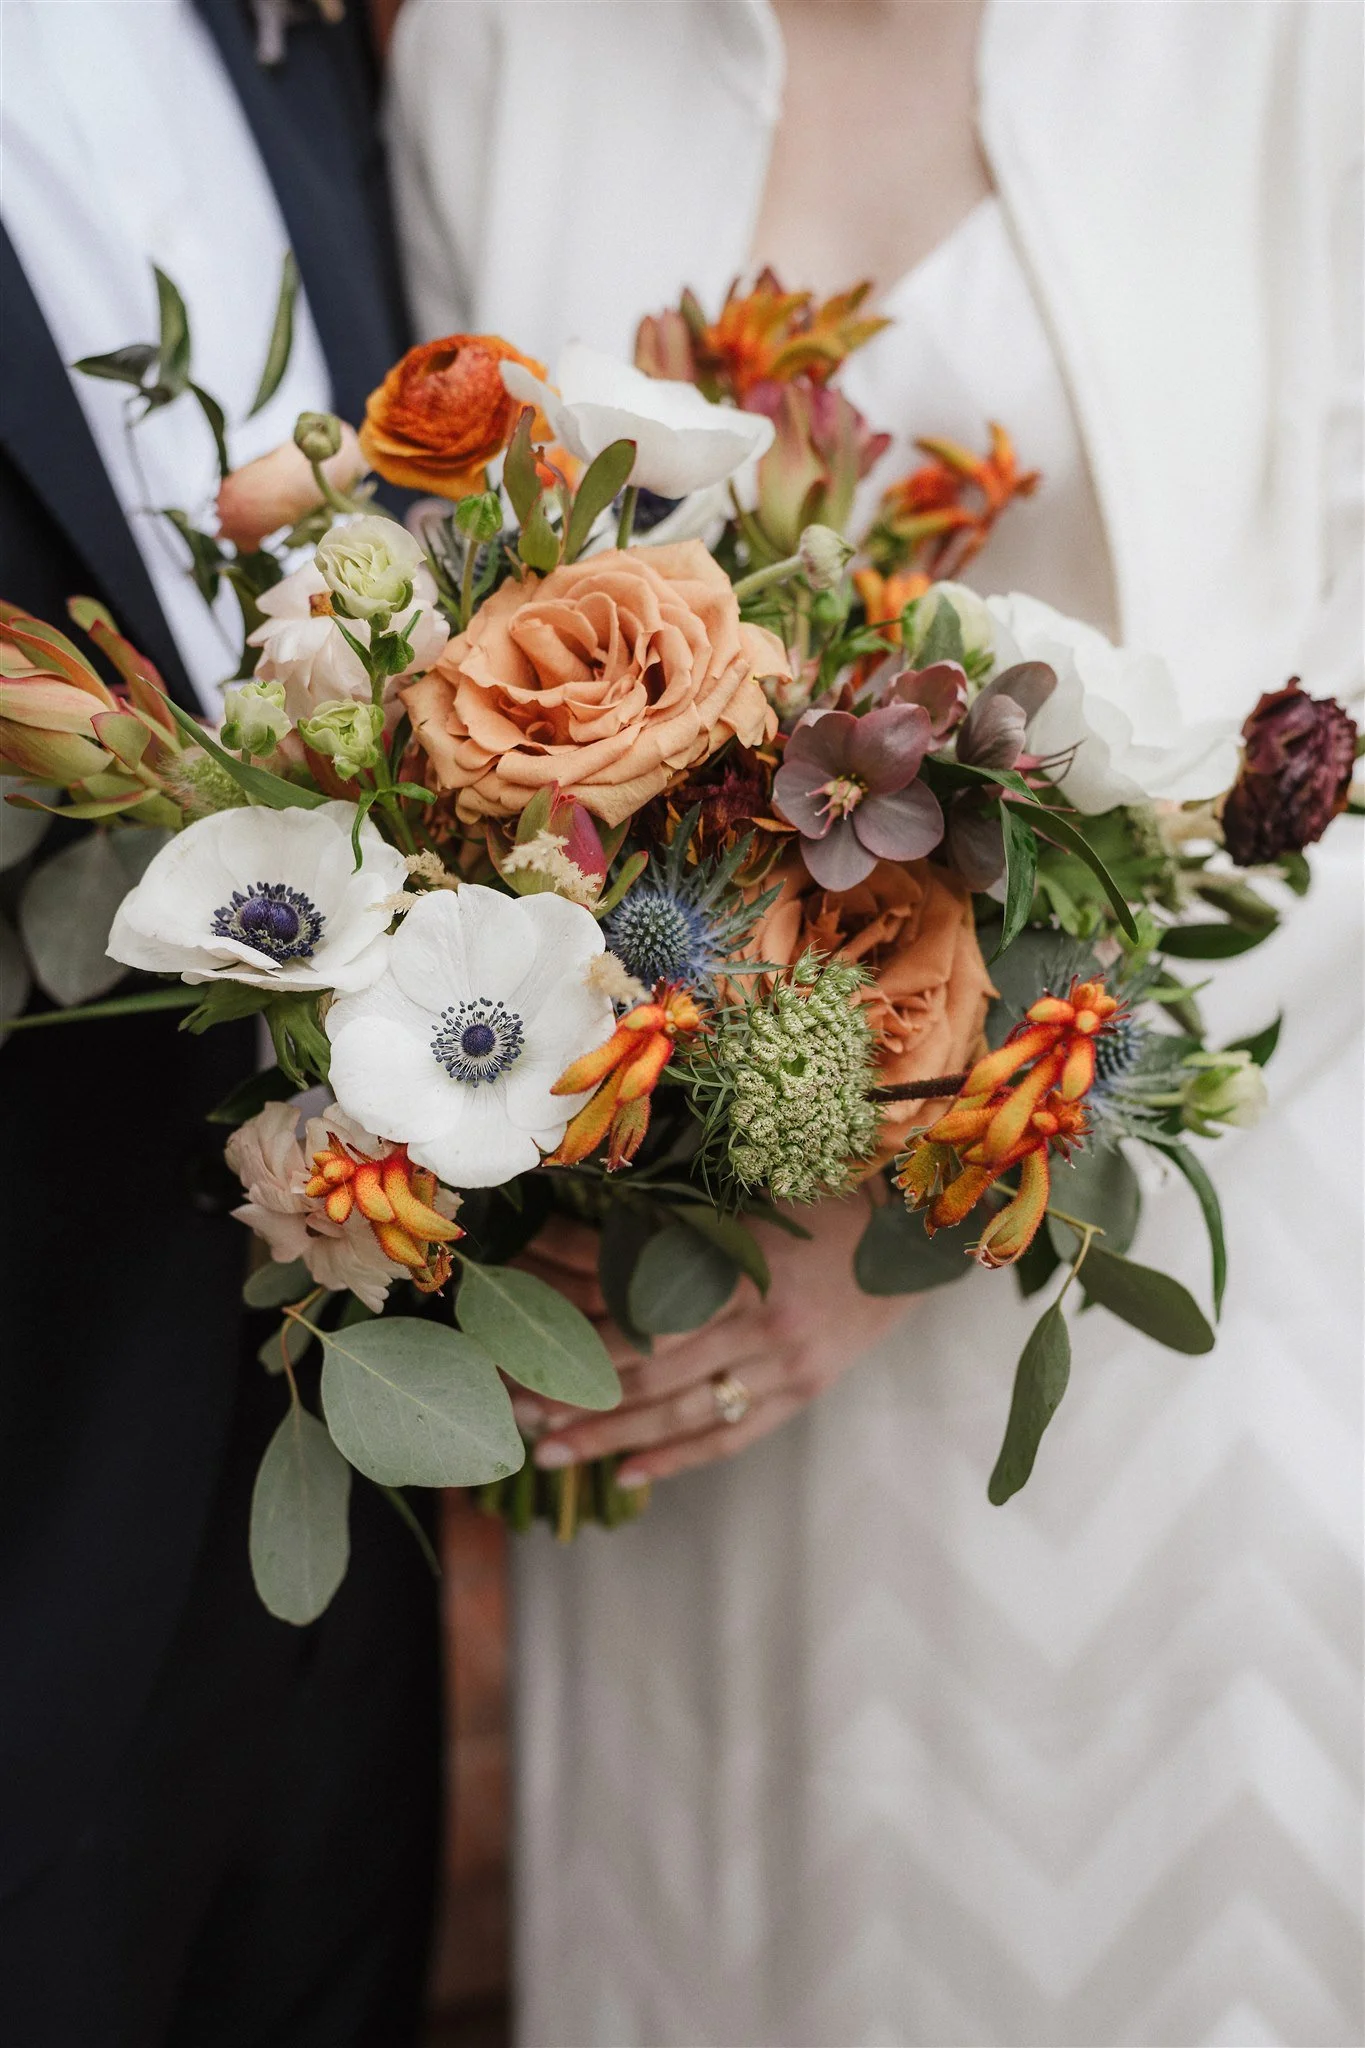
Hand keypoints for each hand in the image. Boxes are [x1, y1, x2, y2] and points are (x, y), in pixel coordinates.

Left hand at [511, 1196, 910, 1487]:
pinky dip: (678, 1458)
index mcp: (743, 1267)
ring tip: (551, 1453)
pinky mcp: (803, 1392)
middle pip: (651, 1372)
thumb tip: (582, 1248)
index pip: (642, 1311)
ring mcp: (785, 1366)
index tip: (523, 1342)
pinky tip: (630, 1477)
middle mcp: (763, 1324)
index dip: (578, 1332)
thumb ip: (675, 1232)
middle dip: (579, 1393)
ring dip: (612, 1437)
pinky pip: (733, 1435)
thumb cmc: (819, 1204)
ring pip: (684, 1413)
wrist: (910, 1236)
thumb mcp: (747, 1206)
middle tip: (514, 1410)